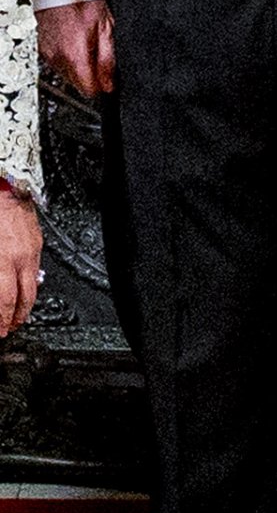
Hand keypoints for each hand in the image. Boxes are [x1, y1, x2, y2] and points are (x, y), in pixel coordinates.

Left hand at [0, 193, 40, 336]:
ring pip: (34, 286)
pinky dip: (29, 284)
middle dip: (15, 318)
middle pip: (24, 299)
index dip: (1, 320)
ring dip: (25, 305)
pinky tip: (22, 287)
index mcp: (3, 260)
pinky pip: (36, 270)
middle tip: (9, 328)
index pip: (4, 301)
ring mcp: (32, 250)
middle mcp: (21, 258)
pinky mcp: (37, 242)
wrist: (4, 184)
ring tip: (17, 315)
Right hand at [36, 0, 114, 97]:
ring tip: (88, 44)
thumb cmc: (84, 0)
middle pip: (78, 83)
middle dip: (91, 75)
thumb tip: (110, 84)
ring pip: (68, 74)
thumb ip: (108, 60)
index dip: (102, 87)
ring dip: (80, 66)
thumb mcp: (106, 28)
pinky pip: (59, 62)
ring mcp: (49, 54)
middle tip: (100, 55)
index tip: (109, 80)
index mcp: (76, 56)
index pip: (89, 90)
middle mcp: (59, 58)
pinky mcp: (44, 48)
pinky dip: (69, 58)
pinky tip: (76, 42)